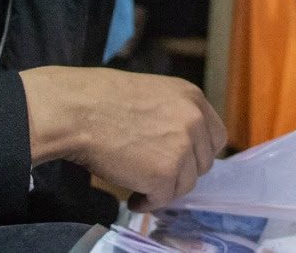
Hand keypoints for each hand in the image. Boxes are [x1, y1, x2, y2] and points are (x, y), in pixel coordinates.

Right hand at [19, 66, 226, 209]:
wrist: (78, 110)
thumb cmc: (103, 100)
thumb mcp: (153, 94)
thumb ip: (175, 115)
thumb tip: (182, 145)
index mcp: (193, 98)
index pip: (216, 136)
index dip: (198, 152)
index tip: (182, 160)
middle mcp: (194, 121)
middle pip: (203, 163)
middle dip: (180, 171)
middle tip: (155, 173)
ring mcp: (182, 147)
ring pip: (185, 184)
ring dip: (164, 188)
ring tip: (138, 184)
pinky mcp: (165, 173)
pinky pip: (163, 199)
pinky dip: (148, 202)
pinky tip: (132, 196)